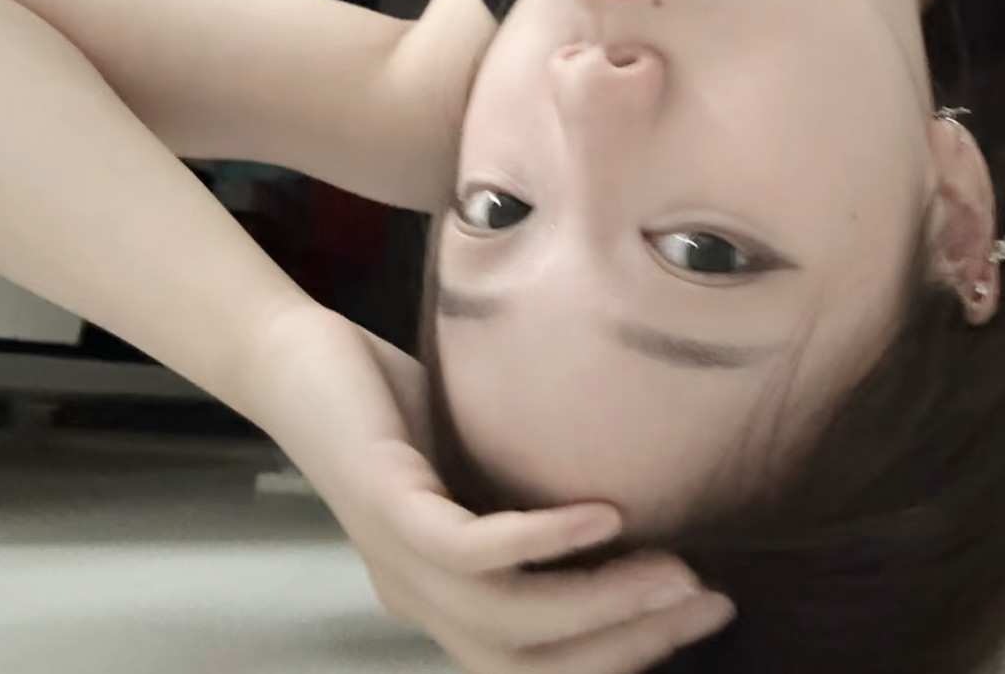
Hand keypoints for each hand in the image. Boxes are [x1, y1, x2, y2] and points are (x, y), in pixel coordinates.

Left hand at [246, 305, 735, 673]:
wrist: (295, 361)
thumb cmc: (387, 404)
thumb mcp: (468, 455)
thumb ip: (524, 488)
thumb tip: (622, 486)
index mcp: (444, 592)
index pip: (539, 661)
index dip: (621, 653)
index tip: (696, 614)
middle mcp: (421, 593)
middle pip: (533, 660)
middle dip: (630, 642)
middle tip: (709, 603)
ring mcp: (401, 555)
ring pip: (510, 619)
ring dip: (603, 604)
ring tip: (674, 574)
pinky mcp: (387, 505)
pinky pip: (470, 548)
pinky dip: (542, 542)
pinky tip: (600, 518)